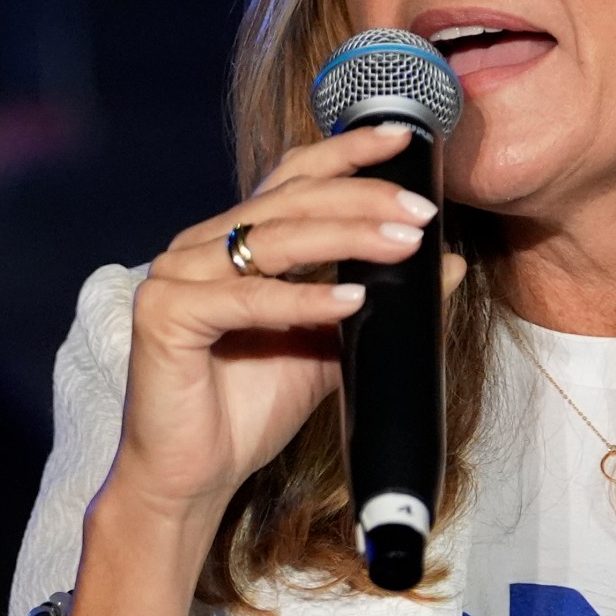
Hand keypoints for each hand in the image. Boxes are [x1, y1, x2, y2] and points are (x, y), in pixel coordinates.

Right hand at [89, 123, 466, 605]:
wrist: (195, 477)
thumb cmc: (252, 408)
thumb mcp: (334, 347)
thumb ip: (382, 302)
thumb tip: (451, 263)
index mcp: (234, 242)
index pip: (293, 178)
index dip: (346, 152)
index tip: (404, 139)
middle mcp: (200, 247)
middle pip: (290, 202)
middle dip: (363, 200)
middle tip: (422, 212)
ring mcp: (176, 277)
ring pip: (273, 241)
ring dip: (347, 239)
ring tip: (406, 244)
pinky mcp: (165, 316)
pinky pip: (246, 300)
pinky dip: (303, 300)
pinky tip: (353, 300)